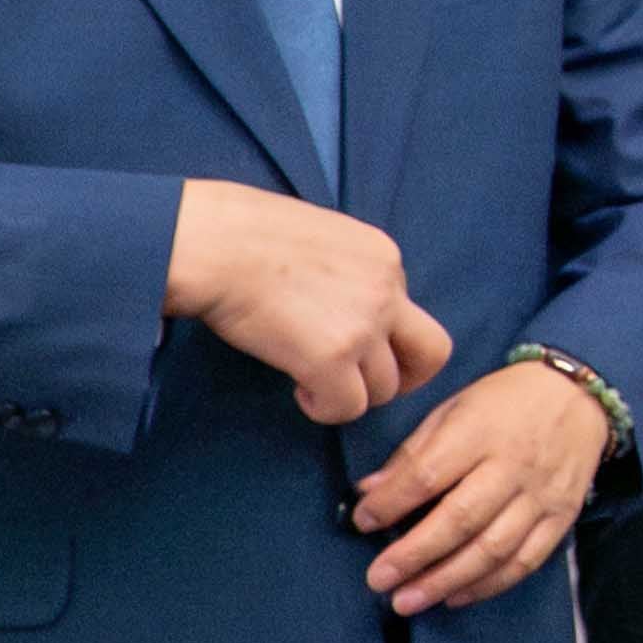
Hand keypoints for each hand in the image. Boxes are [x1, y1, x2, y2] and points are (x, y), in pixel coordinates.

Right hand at [166, 183, 451, 424]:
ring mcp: (364, 325)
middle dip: (405, 378)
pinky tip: (300, 390)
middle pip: (430, 352)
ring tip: (311, 382)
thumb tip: (334, 299)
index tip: (351, 342)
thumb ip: (342, 269)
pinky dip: (325, 409)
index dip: (382, 334)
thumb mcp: (316, 236)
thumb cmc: (240, 234)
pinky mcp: (332, 358)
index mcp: (384, 256)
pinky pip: (347, 407)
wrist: (211, 243)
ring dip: (351, 394)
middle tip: (364, 385)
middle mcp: (387, 290)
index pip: (408, 309)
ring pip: (384, 388)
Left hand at [347, 360, 610, 612]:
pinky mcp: (562, 517)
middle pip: (460, 520)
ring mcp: (541, 496)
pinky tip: (456, 596)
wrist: (579, 395)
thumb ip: (413, 453)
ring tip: (408, 601)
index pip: (428, 475)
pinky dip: (489, 584)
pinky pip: (526, 560)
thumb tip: (369, 493)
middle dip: (414, 556)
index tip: (363, 522)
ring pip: (493, 549)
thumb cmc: (506, 401)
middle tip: (378, 580)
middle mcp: (513, 467)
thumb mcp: (454, 408)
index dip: (390, 504)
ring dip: (446, 580)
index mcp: (479, 432)